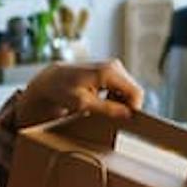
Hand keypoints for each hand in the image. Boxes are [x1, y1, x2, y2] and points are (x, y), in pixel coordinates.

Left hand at [13, 60, 143, 127]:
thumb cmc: (61, 90)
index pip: (135, 92)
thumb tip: (127, 114)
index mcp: (108, 72)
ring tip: (102, 109)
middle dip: (126, 106)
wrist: (50, 80)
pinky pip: (122, 87)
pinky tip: (102, 103)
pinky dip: (116, 97)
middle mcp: (114, 66)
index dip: (134, 108)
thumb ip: (106, 108)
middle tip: (110, 117)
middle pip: (134, 91)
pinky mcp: (110, 70)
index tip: (124, 121)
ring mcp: (113, 67)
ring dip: (120, 102)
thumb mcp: (82, 103)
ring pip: (129, 90)